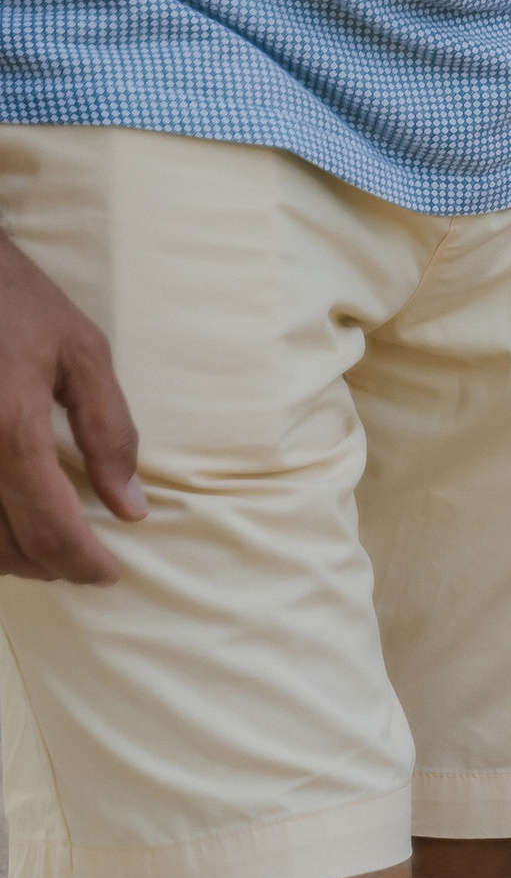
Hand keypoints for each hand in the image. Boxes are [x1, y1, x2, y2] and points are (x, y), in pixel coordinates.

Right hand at [0, 231, 145, 582]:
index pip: (50, 525)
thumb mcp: (81, 351)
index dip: (81, 561)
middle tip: (85, 562)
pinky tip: (14, 521)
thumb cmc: (18, 304)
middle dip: (49, 566)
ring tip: (52, 548)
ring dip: (14, 558)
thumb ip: (109, 430)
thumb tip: (131, 505)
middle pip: (6, 547)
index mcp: (10, 429)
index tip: (108, 573)